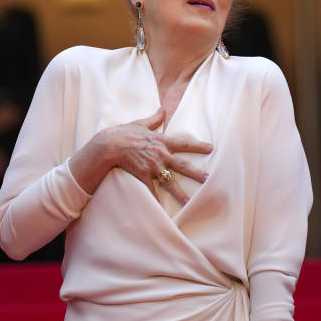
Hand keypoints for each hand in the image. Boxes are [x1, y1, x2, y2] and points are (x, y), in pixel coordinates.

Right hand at [72, 107, 210, 203]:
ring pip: (170, 181)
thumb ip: (154, 119)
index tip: (211, 148)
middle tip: (208, 179)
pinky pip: (152, 190)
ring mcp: (152, 166)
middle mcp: (160, 154)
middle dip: (196, 173)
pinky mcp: (143, 175)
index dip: (198, 146)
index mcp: (161, 141)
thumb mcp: (140, 123)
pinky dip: (156, 201)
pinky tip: (162, 211)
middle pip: (182, 165)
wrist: (110, 144)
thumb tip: (162, 109)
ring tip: (189, 202)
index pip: (183, 143)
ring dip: (180, 193)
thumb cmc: (124, 133)